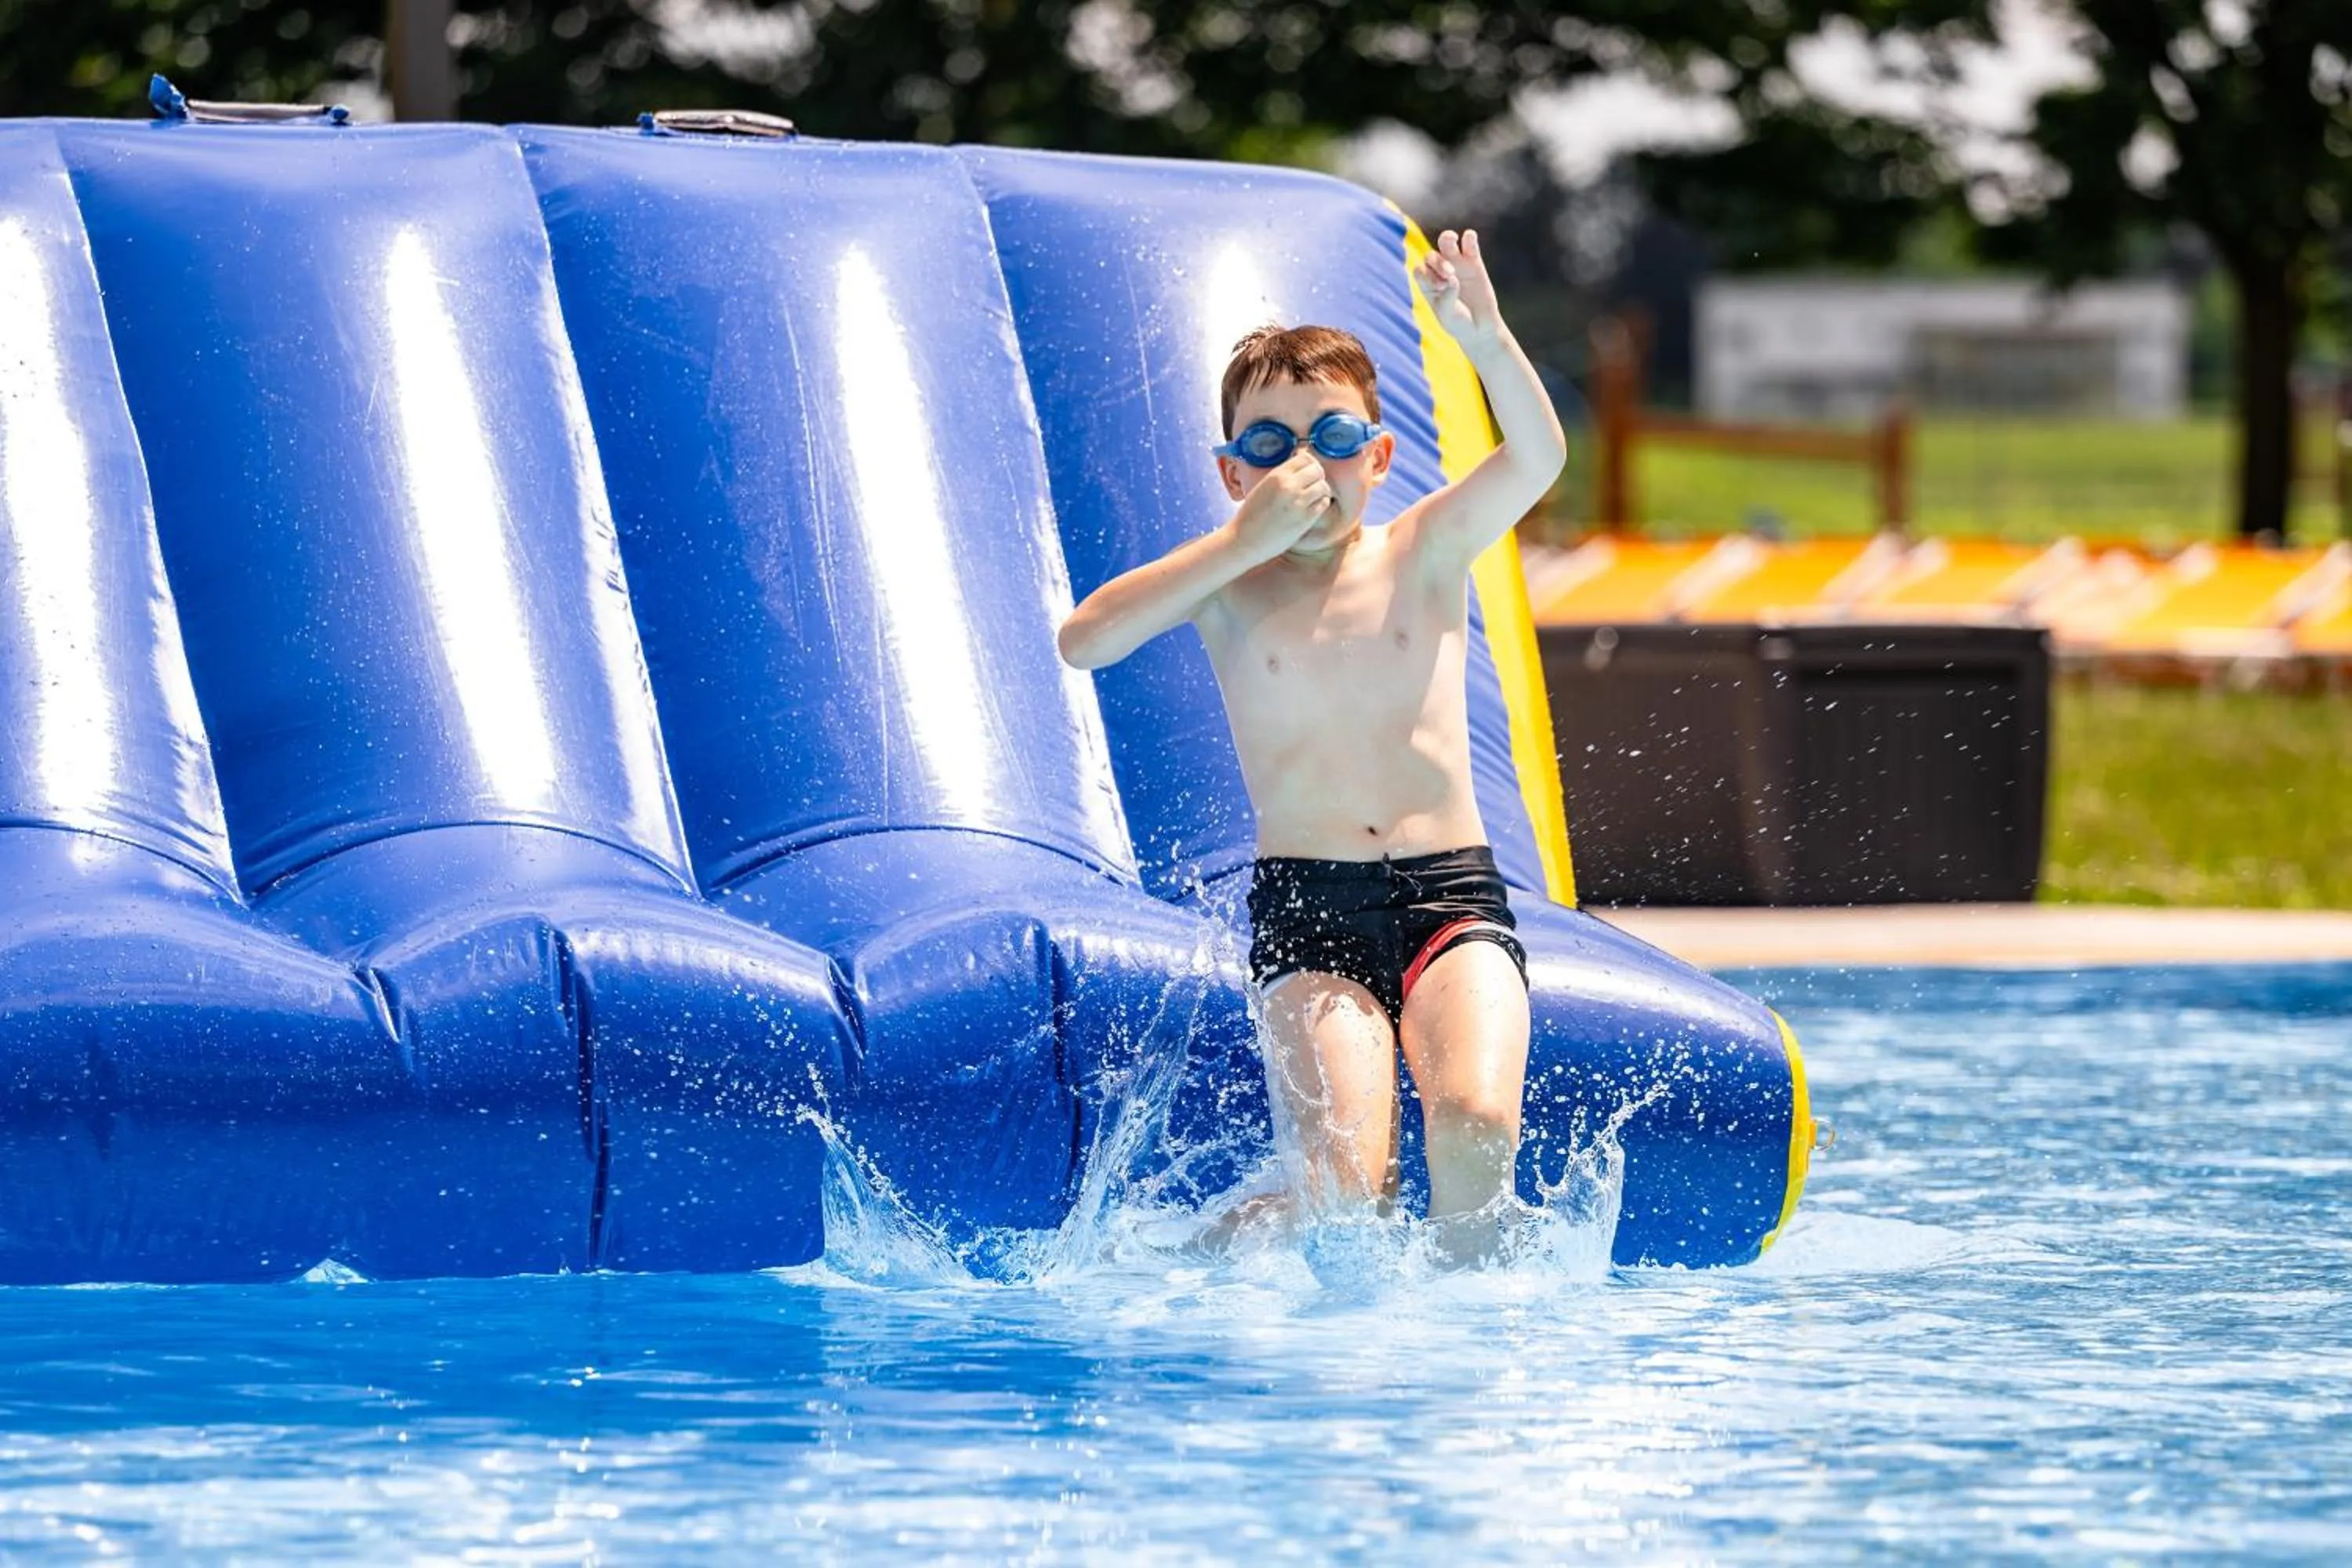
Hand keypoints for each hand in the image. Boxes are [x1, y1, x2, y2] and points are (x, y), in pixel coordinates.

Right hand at [1231, 449, 1332, 556]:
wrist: (1244, 540)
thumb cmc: (1250, 515)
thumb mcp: (1263, 486)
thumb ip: (1281, 477)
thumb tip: (1301, 469)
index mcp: (1277, 475)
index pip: (1305, 458)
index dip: (1310, 464)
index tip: (1308, 471)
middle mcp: (1289, 486)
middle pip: (1318, 470)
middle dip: (1318, 476)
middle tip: (1313, 485)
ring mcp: (1298, 502)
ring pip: (1323, 486)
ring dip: (1321, 491)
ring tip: (1313, 497)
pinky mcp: (1305, 519)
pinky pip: (1323, 503)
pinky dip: (1321, 503)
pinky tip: (1313, 507)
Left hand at [1414, 228, 1502, 351]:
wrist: (1481, 328)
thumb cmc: (1459, 325)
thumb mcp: (1449, 316)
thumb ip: (1447, 298)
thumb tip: (1452, 278)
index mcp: (1428, 286)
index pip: (1419, 270)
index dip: (1427, 273)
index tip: (1440, 286)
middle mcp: (1439, 273)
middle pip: (1431, 256)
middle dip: (1439, 262)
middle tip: (1450, 275)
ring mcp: (1457, 265)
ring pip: (1446, 244)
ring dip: (1447, 239)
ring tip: (1453, 241)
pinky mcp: (1474, 263)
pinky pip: (1469, 244)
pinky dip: (1469, 237)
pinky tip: (1469, 237)